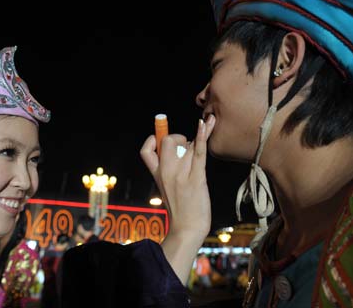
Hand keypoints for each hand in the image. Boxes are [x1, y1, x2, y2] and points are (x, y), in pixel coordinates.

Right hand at [140, 114, 215, 282]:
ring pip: (186, 144)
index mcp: (157, 174)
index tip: (160, 139)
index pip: (146, 150)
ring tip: (205, 137)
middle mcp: (166, 171)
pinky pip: (198, 151)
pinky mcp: (196, 177)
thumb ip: (170, 169)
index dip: (152, 140)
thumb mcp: (167, 188)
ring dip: (197, 138)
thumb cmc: (182, 208)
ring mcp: (181, 174)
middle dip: (179, 138)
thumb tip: (183, 148)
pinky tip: (206, 124)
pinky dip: (202, 135)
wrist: (189, 228)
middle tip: (188, 148)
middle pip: (167, 141)